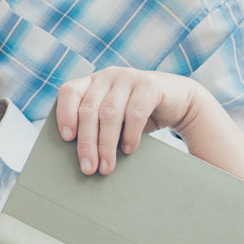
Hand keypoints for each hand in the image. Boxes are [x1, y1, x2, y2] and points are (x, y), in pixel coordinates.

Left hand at [55, 67, 198, 174]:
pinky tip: (128, 150)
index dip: (65, 113)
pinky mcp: (150, 85)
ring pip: (109, 113)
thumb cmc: (138, 115)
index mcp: (93, 82)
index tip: (66, 138)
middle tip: (88, 168)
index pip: (69, 92)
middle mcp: (108, 76)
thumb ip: (96, 126)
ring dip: (106, 144)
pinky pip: (134, 112)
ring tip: (106, 167)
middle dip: (87, 142)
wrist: (179, 102)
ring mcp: (129, 77)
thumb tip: (80, 159)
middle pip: (89, 110)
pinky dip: (130, 135)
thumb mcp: (114, 118)